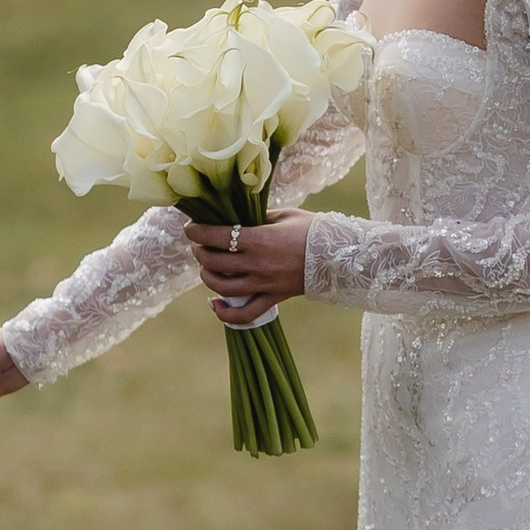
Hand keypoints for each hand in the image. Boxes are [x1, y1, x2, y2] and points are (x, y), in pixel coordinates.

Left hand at [191, 216, 307, 323]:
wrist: (339, 255)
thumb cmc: (311, 229)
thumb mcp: (283, 215)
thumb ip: (256, 218)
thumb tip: (235, 219)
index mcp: (259, 239)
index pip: (216, 236)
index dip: (197, 232)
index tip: (190, 228)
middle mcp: (258, 264)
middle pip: (214, 262)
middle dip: (200, 252)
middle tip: (199, 245)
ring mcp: (265, 284)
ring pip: (223, 288)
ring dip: (207, 277)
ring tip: (206, 267)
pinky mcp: (273, 299)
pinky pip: (244, 314)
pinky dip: (225, 314)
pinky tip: (214, 304)